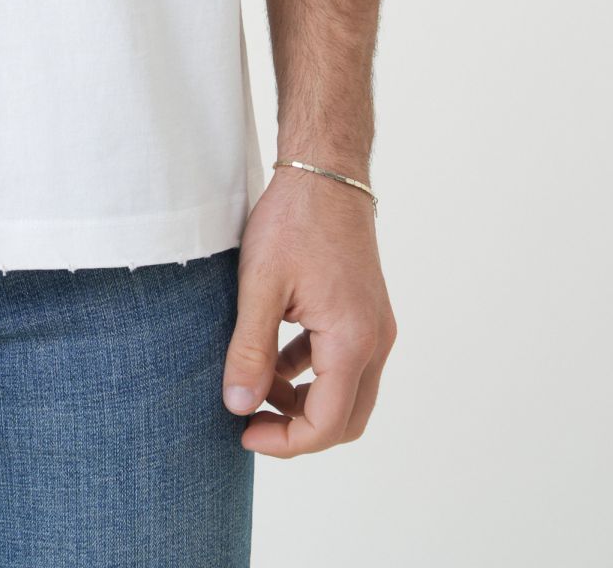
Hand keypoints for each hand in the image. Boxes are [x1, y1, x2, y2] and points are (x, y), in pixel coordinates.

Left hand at [221, 165, 396, 454]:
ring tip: (254, 386)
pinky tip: (273, 358)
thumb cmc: (294, 221)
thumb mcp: (260, 286)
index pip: (327, 424)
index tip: (243, 432)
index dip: (285, 441)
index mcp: (352, 341)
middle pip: (346, 419)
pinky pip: (344, 362)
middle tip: (250, 422)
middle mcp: (375, 341)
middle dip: (298, 431)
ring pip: (347, 393)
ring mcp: (374, 327)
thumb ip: (250, 350)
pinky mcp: (365, 313)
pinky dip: (311, 373)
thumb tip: (238, 405)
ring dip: (304, 401)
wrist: (326, 171)